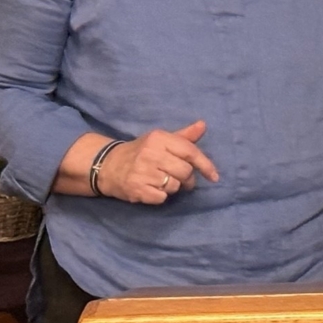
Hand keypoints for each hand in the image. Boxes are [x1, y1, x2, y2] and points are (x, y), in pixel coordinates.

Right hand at [97, 120, 218, 203]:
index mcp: (159, 139)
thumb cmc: (142, 152)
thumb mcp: (161, 140)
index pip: (190, 152)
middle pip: (185, 172)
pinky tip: (153, 189)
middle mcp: (150, 153)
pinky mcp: (136, 189)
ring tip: (163, 181)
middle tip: (181, 178)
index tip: (214, 177)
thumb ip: (184, 136)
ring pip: (175, 186)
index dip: (205, 165)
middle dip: (188, 178)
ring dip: (173, 187)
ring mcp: (142, 172)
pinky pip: (162, 197)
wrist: (108, 165)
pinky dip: (161, 196)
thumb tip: (203, 124)